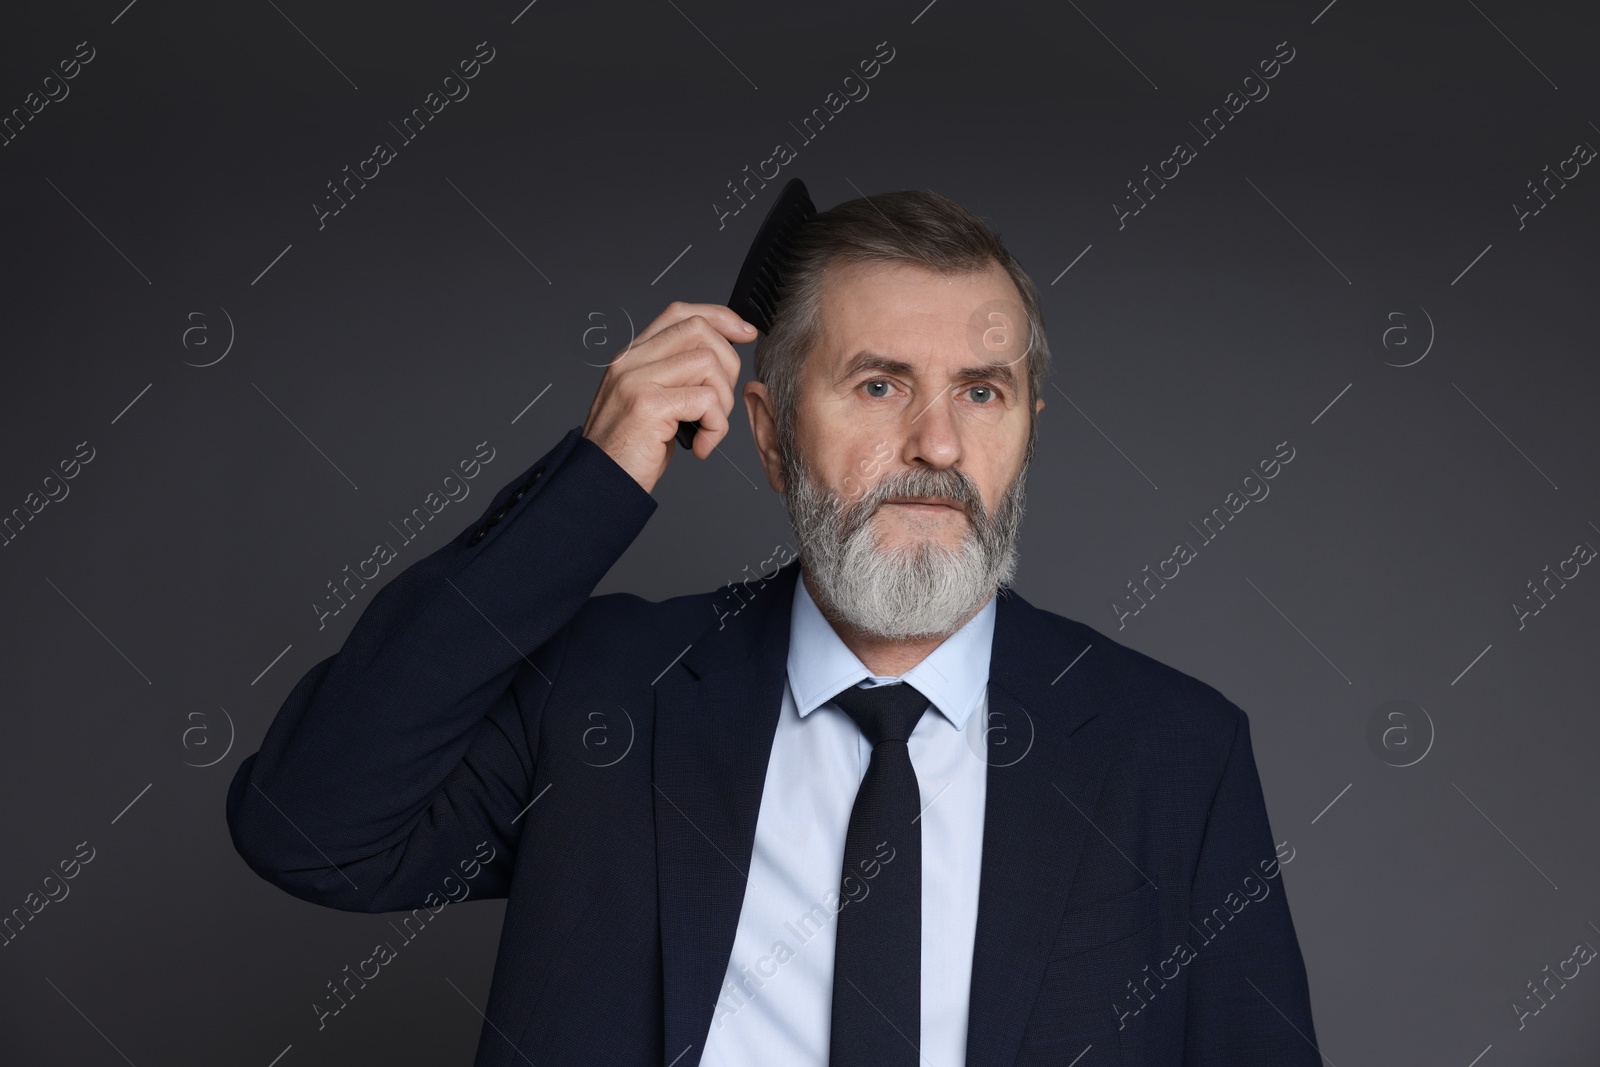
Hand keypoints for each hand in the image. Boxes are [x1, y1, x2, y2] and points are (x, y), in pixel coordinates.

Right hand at [581, 301, 756, 493]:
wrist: (599, 485)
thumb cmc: (628, 451)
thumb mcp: (649, 402)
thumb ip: (674, 374)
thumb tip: (719, 358)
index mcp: (632, 356)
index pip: (680, 313)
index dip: (719, 317)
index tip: (744, 334)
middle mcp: (631, 361)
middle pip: (700, 330)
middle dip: (729, 364)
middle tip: (720, 404)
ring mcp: (637, 380)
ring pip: (709, 362)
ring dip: (723, 402)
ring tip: (708, 428)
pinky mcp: (648, 405)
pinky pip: (707, 400)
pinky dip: (717, 427)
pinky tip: (701, 446)